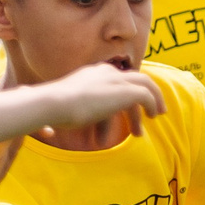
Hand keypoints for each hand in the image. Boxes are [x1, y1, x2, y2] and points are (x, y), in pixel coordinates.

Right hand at [37, 62, 164, 132]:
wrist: (54, 103)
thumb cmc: (49, 111)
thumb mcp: (56, 111)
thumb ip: (58, 117)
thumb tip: (47, 132)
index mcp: (91, 73)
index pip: (115, 78)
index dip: (123, 93)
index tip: (125, 109)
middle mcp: (106, 72)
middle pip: (133, 80)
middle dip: (144, 93)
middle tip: (149, 112)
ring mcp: (116, 79)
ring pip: (145, 84)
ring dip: (153, 99)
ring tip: (157, 115)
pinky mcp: (125, 90)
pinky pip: (146, 95)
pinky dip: (152, 104)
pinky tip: (151, 117)